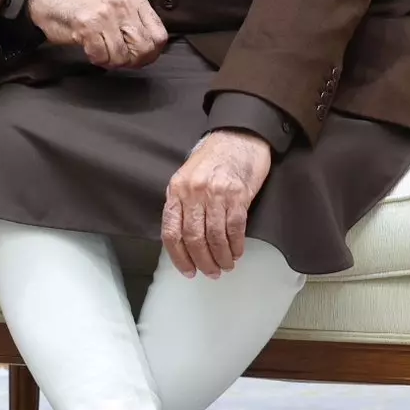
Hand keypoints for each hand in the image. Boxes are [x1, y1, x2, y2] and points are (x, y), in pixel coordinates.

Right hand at [25, 0, 168, 68]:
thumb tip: (152, 51)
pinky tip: (90, 48)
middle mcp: (123, 4)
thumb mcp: (119, 9)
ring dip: (110, 61)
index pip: (159, 37)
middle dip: (131, 61)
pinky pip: (101, 55)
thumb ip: (137, 24)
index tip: (136, 57)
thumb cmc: (86, 9)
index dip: (150, 54)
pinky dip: (96, 58)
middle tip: (117, 58)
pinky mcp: (87, 24)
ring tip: (101, 51)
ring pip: (122, 55)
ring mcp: (105, 13)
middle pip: (144, 48)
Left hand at [162, 129, 273, 276]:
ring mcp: (216, 193)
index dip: (178, 256)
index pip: (171, 231)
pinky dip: (236, 245)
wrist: (239, 137)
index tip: (187, 270)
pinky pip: (235, 228)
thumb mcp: (187, 177)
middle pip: (193, 237)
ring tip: (225, 267)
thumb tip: (183, 237)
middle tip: (210, 273)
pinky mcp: (238, 195)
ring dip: (221, 257)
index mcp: (176, 190)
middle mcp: (193, 193)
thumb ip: (183, 204)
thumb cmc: (213, 159)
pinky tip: (237, 253)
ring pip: (214, 236)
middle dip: (202, 260)